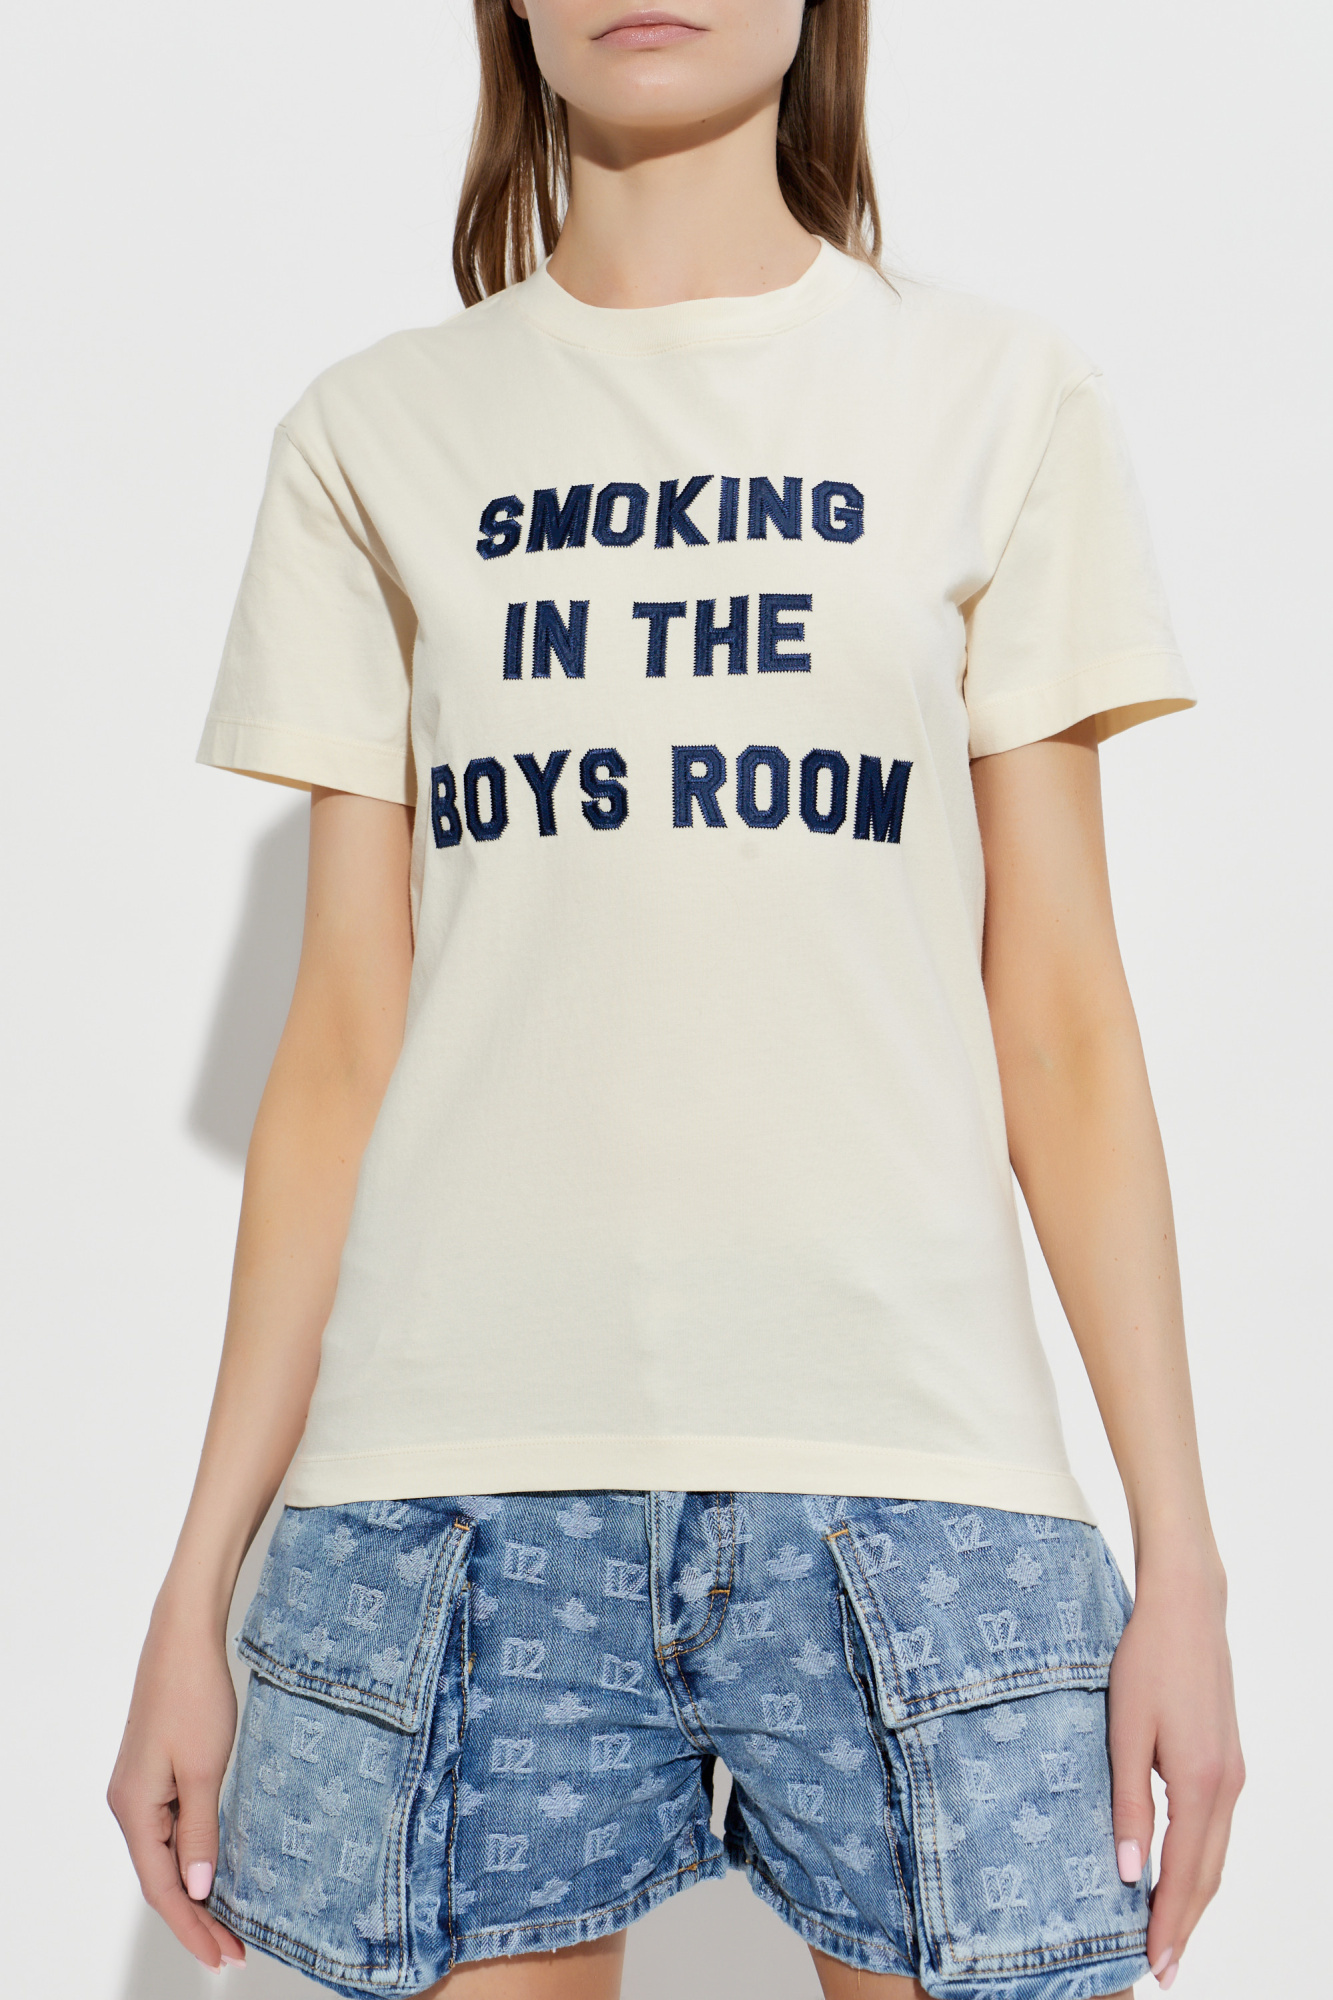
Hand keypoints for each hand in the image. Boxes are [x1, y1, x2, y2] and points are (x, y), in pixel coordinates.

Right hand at [107, 1596, 246, 1969]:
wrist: (185, 1635)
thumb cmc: (193, 1693)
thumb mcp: (203, 1768)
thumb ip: (200, 1831)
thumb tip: (198, 1888)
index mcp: (134, 1808)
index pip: (162, 1888)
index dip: (192, 1927)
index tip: (222, 1956)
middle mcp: (129, 1803)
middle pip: (161, 1878)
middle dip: (196, 1917)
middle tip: (233, 1949)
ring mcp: (141, 1786)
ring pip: (166, 1854)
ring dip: (196, 1889)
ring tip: (229, 1921)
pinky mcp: (157, 1769)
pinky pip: (172, 1827)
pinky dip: (193, 1855)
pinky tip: (215, 1867)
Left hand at [1106, 1554, 1243, 1988]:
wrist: (1186, 1608)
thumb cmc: (1147, 1661)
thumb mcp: (1124, 1731)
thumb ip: (1126, 1804)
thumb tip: (1128, 1874)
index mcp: (1200, 1783)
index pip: (1187, 1874)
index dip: (1172, 1924)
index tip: (1158, 1966)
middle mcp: (1227, 1786)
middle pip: (1209, 1874)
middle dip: (1187, 1924)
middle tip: (1165, 1968)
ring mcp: (1233, 1774)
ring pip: (1216, 1853)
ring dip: (1196, 1896)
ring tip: (1169, 1933)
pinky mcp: (1228, 1760)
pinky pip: (1216, 1828)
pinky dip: (1202, 1861)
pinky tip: (1180, 1871)